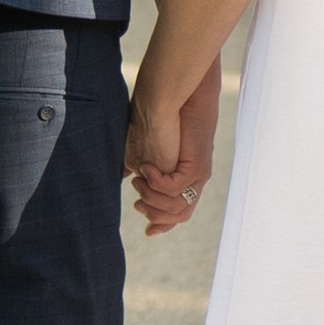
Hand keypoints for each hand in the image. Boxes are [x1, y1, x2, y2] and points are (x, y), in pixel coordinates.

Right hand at [126, 70, 218, 235]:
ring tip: (139, 182)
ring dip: (152, 198)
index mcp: (187, 174)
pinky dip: (156, 183)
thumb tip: (125, 173)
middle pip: (180, 215)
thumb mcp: (150, 144)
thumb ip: (141, 161)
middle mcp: (196, 178)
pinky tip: (146, 169)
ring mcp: (199, 174)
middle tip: (137, 204)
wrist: (179, 93)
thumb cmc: (163, 112)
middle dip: (155, 216)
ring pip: (177, 208)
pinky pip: (174, 189)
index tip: (148, 231)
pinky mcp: (197, 167)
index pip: (179, 210)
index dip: (163, 224)